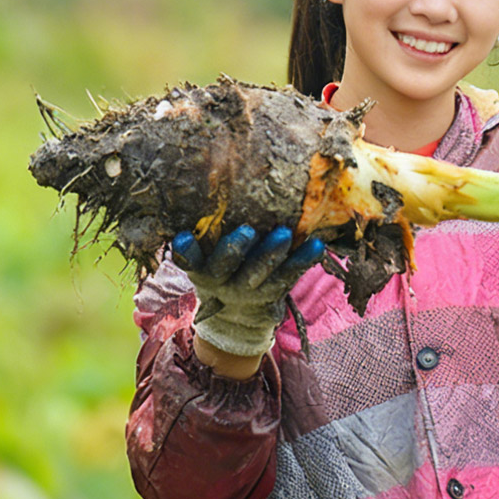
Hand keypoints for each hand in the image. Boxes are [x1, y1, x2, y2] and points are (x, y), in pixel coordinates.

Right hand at [172, 224, 327, 358]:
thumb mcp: (206, 259)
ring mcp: (248, 290)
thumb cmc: (222, 271)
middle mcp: (221, 281)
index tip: (183, 237)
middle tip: (246, 230)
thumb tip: (215, 175)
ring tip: (285, 234)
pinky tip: (316, 245)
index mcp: (200, 268)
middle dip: (234, 249)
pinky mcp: (273, 293)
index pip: (188, 259)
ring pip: (259, 273)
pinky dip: (303, 260)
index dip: (185, 250)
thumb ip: (209, 232)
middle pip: (225, 266)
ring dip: (271, 253)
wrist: (237, 322)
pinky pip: (289, 277)